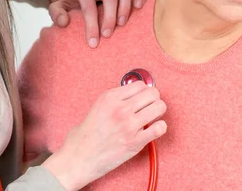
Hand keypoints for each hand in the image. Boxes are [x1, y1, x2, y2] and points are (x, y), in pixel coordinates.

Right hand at [42, 81, 166, 190]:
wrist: (80, 156)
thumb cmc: (88, 133)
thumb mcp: (99, 105)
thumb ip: (118, 98)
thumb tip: (137, 92)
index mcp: (110, 97)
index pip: (140, 85)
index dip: (144, 90)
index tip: (144, 96)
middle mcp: (121, 109)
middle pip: (152, 93)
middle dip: (154, 98)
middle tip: (150, 105)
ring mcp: (129, 126)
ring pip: (159, 107)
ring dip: (158, 111)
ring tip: (152, 116)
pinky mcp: (135, 142)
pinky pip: (159, 128)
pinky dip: (160, 127)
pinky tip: (154, 128)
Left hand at [48, 0, 146, 47]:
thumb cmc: (74, 6)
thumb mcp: (59, 7)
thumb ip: (56, 13)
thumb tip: (64, 22)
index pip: (88, 5)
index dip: (91, 25)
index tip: (93, 42)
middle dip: (108, 17)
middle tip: (107, 36)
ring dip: (125, 6)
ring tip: (122, 24)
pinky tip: (139, 7)